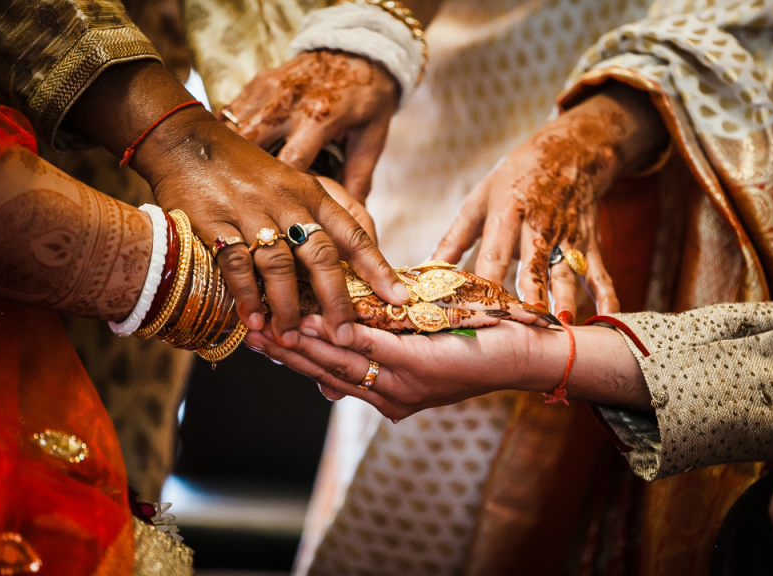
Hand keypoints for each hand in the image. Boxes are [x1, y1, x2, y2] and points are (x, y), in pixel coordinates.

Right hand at [68, 61, 410, 347]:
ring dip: (287, 306)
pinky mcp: (216, 222)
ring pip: (279, 265)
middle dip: (336, 300)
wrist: (189, 142)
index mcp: (312, 193)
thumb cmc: (248, 168)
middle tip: (345, 335)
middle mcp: (287, 203)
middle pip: (321, 256)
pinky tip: (253, 320)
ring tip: (293, 337)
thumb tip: (361, 247)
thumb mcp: (296, 179)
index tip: (397, 296)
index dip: (377, 267)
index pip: (353, 233)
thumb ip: (327, 211)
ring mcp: (251, 212)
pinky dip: (246, 296)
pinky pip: (236, 264)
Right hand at [222, 51, 398, 201]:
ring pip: (235, 128)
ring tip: (229, 181)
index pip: (290, 162)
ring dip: (230, 155)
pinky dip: (228, 134)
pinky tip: (227, 155)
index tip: (277, 209)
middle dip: (245, 175)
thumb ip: (360, 177)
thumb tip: (354, 217)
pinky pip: (232, 112)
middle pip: (252, 145)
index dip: (280, 191)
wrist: (359, 50)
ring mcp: (270, 89)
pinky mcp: (259, 81)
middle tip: (242, 199)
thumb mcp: (371, 137)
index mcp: (320, 118)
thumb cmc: (368, 98)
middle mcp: (290, 103)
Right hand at [246, 316, 566, 415]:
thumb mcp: (422, 351)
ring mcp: (402, 385)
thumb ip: (382, 354)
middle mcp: (389, 397)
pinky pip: (369, 348)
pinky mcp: (417, 367)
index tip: (259, 340)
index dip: (292, 358)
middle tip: (249, 332)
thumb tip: (339, 358)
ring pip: (339, 362)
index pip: (327, 377)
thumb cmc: (476, 346)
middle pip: (323, 372)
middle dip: (284, 353)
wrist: (524, 356)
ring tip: (267, 326)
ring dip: (300, 345)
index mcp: (386, 395)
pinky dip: (338, 335)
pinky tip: (311, 323)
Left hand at [433, 84, 667, 318]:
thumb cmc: (514, 179)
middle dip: (530, 294)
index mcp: (507, 213)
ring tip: (561, 327)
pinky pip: (599, 273)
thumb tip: (423, 270)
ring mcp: (567, 236)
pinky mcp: (589, 243)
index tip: (477, 308)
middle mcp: (539, 226)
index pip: (493, 253)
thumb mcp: (480, 200)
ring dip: (565, 300)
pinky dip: (607, 297)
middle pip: (534, 265)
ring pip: (567, 272)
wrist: (569, 151)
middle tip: (524, 324)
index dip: (486, 281)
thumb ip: (453, 239)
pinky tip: (607, 320)